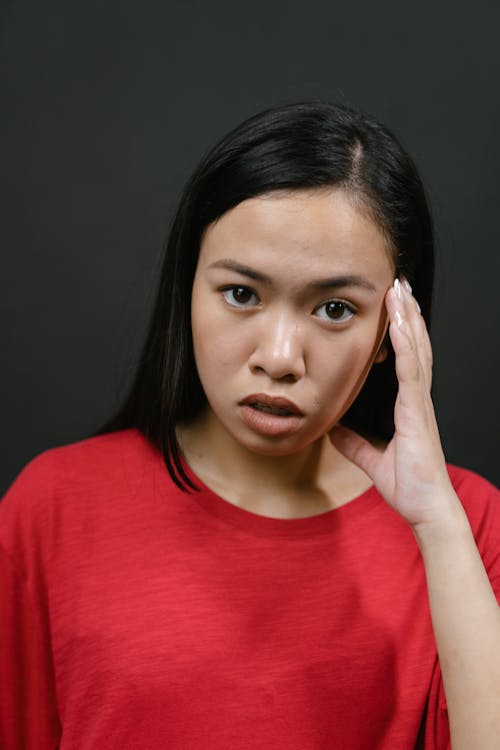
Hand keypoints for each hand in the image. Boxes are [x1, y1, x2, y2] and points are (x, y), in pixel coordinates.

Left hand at [329, 278, 457, 527]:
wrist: (425, 509)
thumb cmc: (407, 485)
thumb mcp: (369, 457)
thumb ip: (353, 442)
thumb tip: (331, 428)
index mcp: (408, 404)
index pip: (405, 357)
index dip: (401, 330)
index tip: (393, 305)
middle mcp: (417, 397)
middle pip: (414, 345)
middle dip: (406, 313)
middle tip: (398, 284)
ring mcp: (419, 402)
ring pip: (415, 350)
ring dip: (407, 318)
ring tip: (400, 290)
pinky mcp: (417, 412)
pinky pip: (411, 371)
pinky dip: (405, 345)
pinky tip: (399, 324)